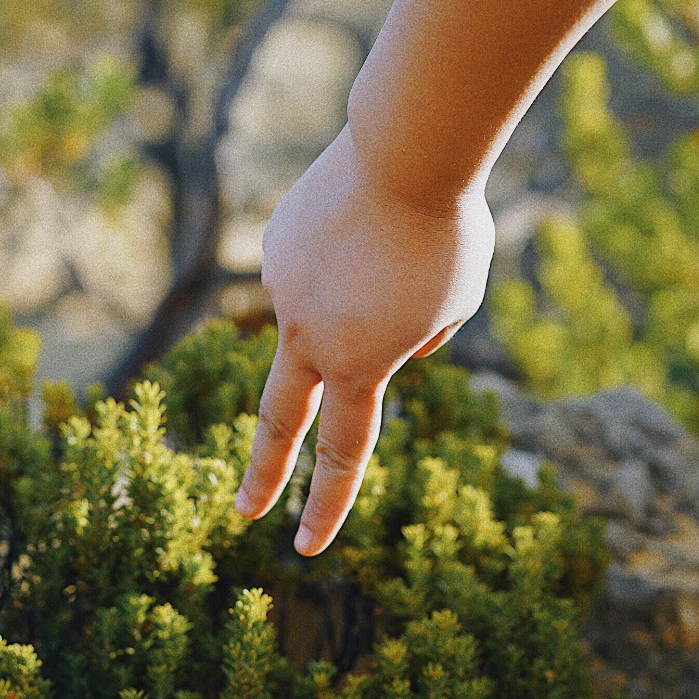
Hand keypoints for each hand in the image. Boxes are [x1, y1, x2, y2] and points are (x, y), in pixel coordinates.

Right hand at [234, 127, 495, 553]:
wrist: (406, 151)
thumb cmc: (447, 233)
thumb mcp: (453, 304)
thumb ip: (415, 338)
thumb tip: (374, 338)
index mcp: (358, 363)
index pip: (340, 452)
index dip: (324, 505)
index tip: (304, 548)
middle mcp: (307, 335)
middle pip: (279, 420)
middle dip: (263, 473)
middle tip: (244, 512)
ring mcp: (282, 288)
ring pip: (328, 309)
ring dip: (367, 284)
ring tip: (402, 237)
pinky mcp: (275, 243)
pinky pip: (317, 262)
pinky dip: (346, 249)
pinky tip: (365, 216)